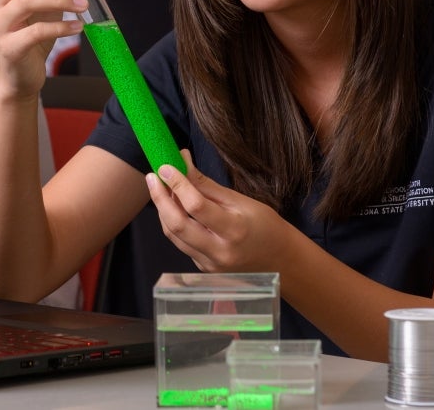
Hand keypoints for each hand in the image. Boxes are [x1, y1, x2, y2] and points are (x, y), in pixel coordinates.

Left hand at [146, 150, 289, 272]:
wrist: (280, 261)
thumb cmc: (266, 226)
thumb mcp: (241, 201)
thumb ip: (208, 186)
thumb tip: (183, 163)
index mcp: (234, 231)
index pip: (196, 206)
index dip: (177, 184)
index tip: (166, 166)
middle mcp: (219, 252)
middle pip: (176, 225)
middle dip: (160, 198)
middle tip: (153, 177)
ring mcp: (210, 264)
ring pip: (173, 235)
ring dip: (163, 210)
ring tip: (160, 188)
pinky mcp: (203, 269)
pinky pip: (181, 243)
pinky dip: (173, 223)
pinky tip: (173, 207)